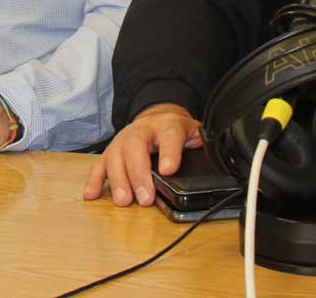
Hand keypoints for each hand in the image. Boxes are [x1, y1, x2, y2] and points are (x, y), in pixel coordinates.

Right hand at [82, 104, 199, 206]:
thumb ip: (205, 149)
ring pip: (115, 154)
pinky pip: (100, 163)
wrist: (159, 115)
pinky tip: (91, 195)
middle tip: (144, 198)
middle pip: (136, 146)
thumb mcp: (196, 135)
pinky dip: (95, 180)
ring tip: (123, 201)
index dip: (170, 151)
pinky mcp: (112, 149)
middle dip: (138, 173)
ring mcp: (124, 138)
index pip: (170, 134)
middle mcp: (143, 129)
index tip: (169, 170)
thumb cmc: (177, 131)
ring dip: (117, 179)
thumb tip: (223, 166)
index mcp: (168, 125)